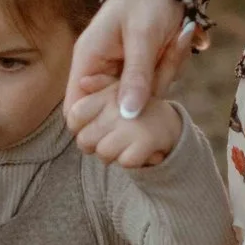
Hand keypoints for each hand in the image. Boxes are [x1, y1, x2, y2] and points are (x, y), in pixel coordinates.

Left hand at [67, 81, 184, 168]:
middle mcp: (118, 107)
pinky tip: (138, 150)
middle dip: (94, 146)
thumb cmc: (137, 108)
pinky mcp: (147, 140)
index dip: (77, 128)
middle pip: (84, 140)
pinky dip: (131, 161)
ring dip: (113, 156)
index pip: (74, 115)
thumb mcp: (118, 91)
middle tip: (108, 140)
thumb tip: (83, 82)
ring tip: (123, 145)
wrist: (170, 123)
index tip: (90, 130)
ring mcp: (132, 124)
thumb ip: (98, 87)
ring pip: (103, 153)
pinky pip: (124, 162)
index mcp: (108, 94)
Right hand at [68, 0, 189, 146]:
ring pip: (140, 99)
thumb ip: (137, 76)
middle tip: (162, 61)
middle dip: (144, 93)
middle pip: (114, 109)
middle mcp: (100, 70)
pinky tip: (174, 44)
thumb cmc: (148, 0)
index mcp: (88, 60)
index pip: (76, 109)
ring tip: (172, 44)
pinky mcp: (140, 70)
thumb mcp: (143, 37)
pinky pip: (155, 86)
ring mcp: (121, 71)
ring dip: (162, 77)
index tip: (126, 118)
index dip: (95, 123)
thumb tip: (127, 116)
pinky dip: (169, 70)